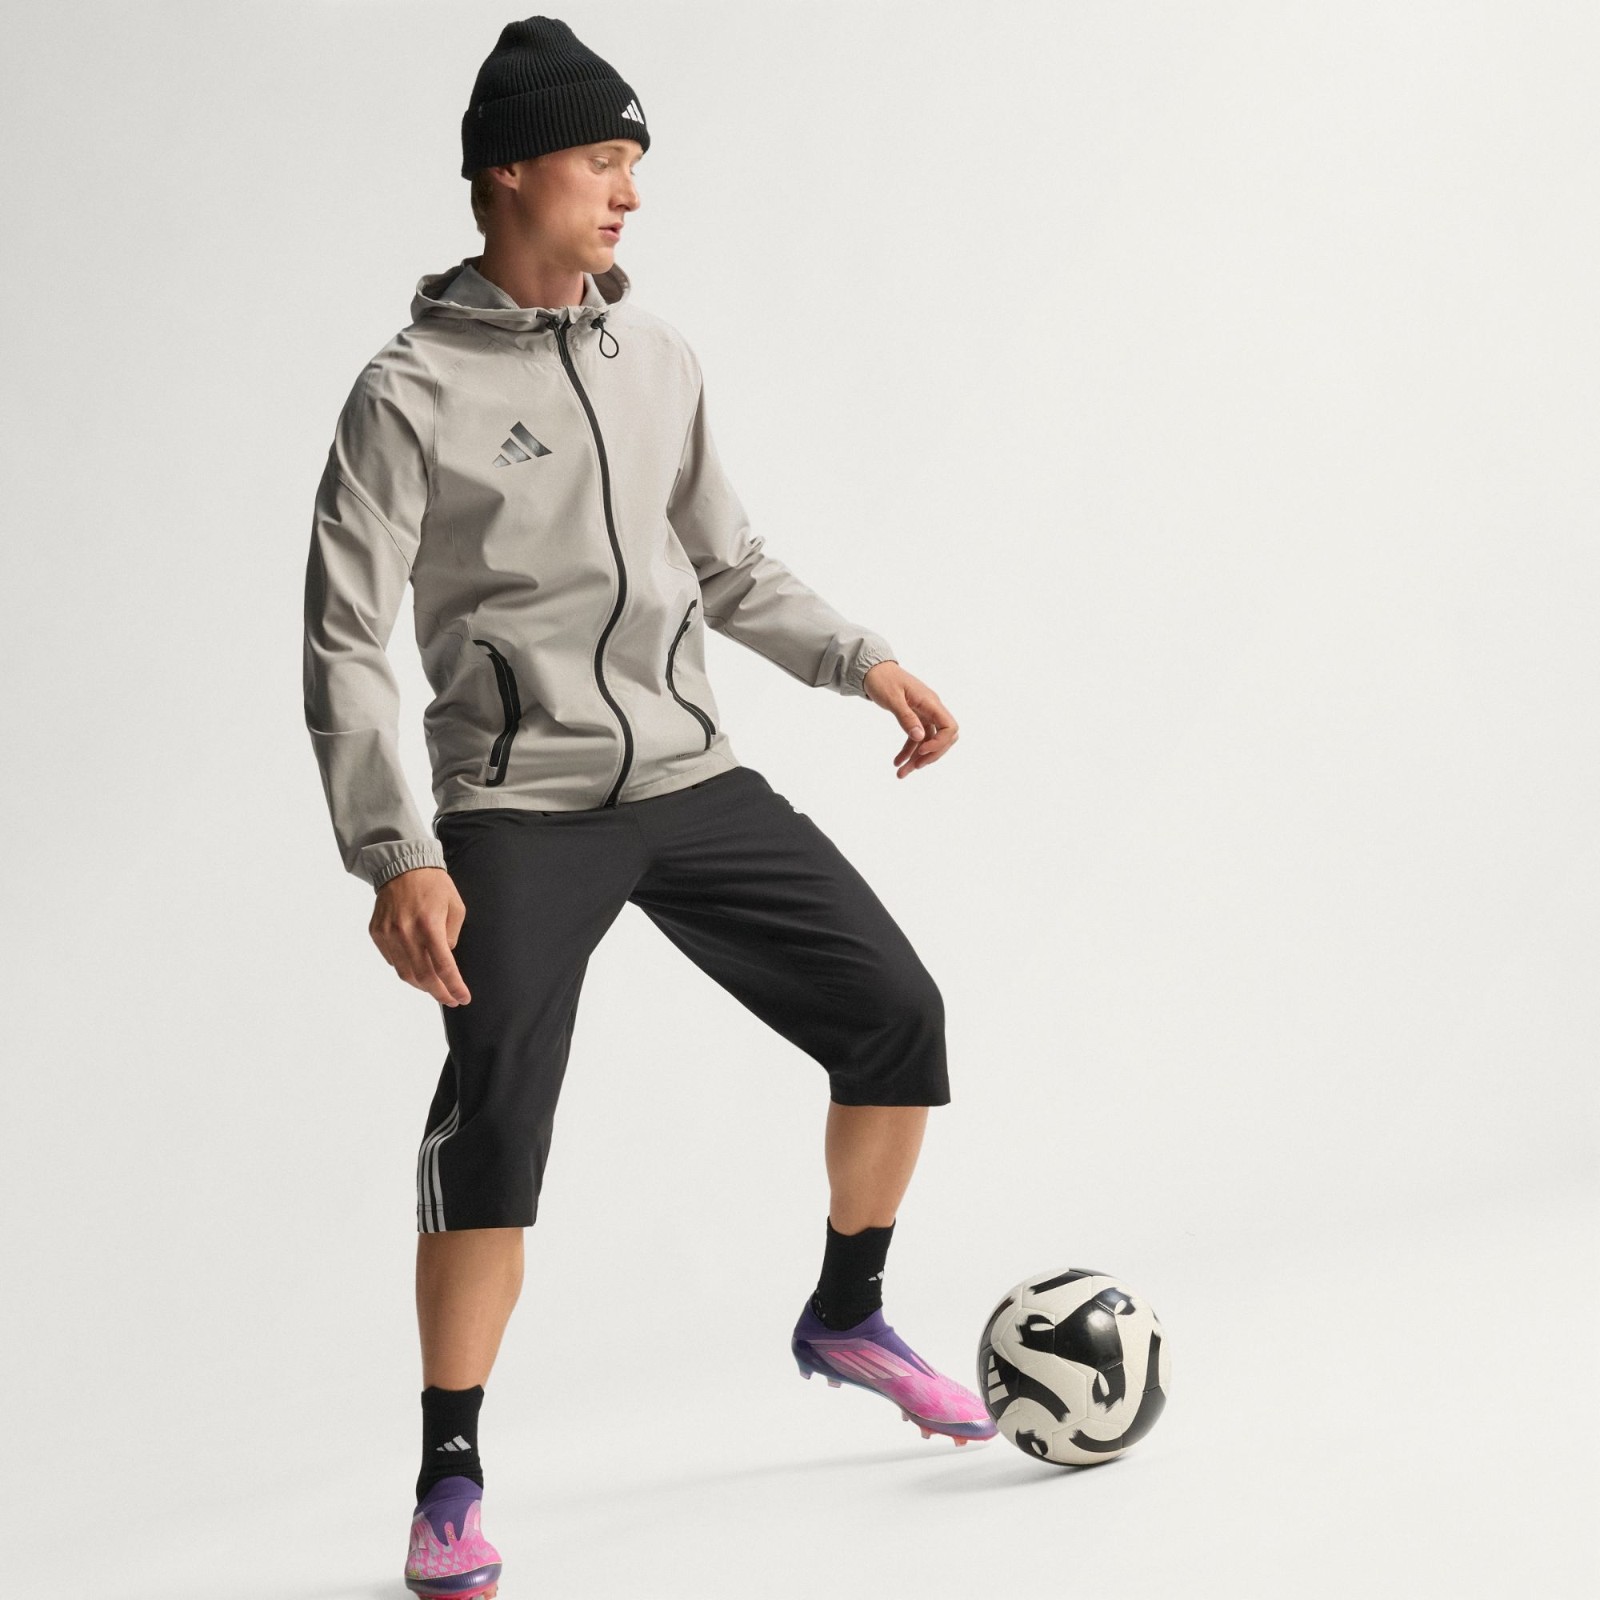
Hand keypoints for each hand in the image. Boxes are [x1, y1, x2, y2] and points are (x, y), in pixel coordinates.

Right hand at [369, 867, 471, 1005]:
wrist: (402, 866)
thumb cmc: (434, 884)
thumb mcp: (455, 906)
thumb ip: (452, 935)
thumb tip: (446, 958)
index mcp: (429, 925)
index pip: (444, 967)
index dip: (454, 987)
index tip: (462, 998)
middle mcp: (406, 932)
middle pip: (423, 977)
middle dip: (439, 993)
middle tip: (450, 1000)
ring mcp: (388, 934)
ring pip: (405, 973)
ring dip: (422, 985)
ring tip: (435, 988)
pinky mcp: (377, 933)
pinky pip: (393, 961)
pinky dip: (406, 969)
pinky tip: (417, 968)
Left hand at [863, 661, 958, 777]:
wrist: (872, 669)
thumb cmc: (882, 680)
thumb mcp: (892, 699)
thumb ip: (906, 718)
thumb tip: (920, 737)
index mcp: (930, 702)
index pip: (950, 727)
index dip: (940, 743)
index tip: (922, 752)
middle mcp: (931, 709)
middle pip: (943, 738)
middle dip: (931, 755)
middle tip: (915, 767)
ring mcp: (924, 714)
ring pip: (928, 741)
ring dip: (916, 759)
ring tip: (901, 773)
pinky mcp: (915, 718)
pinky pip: (916, 738)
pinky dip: (908, 751)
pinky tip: (897, 762)